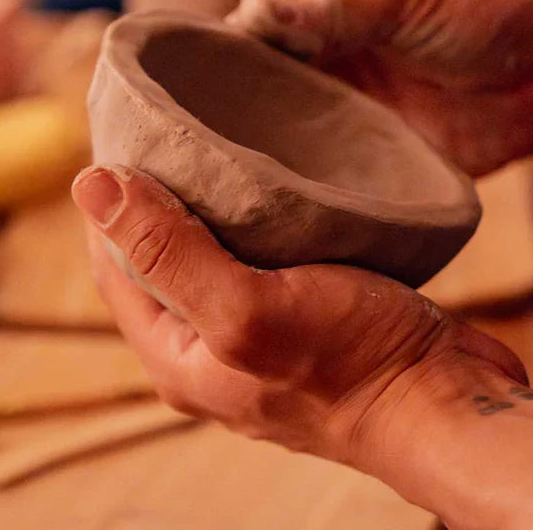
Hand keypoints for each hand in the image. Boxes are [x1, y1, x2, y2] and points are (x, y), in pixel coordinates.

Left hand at [72, 165, 525, 464]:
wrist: (443, 399)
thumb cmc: (351, 362)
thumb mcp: (248, 307)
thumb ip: (168, 252)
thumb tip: (89, 186)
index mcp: (177, 354)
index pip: (115, 266)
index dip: (110, 204)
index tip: (123, 137)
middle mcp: (208, 347)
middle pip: (160, 261)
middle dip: (156, 200)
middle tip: (170, 133)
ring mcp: (256, 333)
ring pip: (211, 257)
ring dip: (208, 208)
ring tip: (215, 147)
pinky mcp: (300, 317)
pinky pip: (258, 260)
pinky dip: (253, 222)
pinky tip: (269, 188)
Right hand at [228, 0, 532, 175]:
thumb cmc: (482, 10)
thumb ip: (336, 8)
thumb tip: (255, 14)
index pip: (254, 21)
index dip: (226, 48)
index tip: (195, 82)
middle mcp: (323, 51)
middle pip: (258, 78)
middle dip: (233, 104)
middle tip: (200, 139)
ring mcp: (341, 104)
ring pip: (281, 126)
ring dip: (260, 147)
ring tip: (223, 173)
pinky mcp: (364, 150)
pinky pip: (321, 166)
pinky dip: (300, 179)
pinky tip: (272, 196)